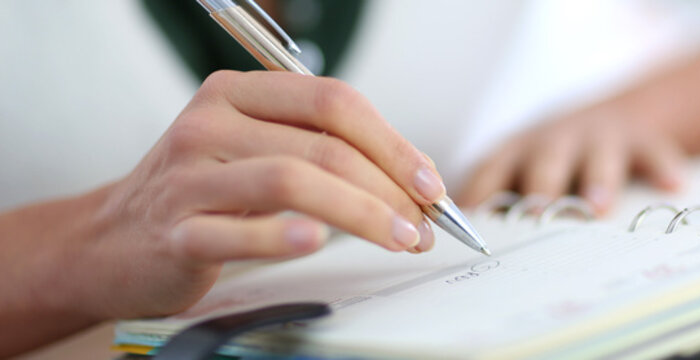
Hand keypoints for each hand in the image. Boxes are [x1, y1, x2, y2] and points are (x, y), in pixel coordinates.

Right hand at [56, 71, 443, 319]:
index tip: (429, 183)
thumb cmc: (201, 194)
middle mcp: (210, 124)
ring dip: (360, 213)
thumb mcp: (258, 152)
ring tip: (398, 239)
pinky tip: (316, 243)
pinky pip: (236, 230)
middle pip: (322, 145)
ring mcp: (187, 176)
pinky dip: (282, 236)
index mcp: (239, 94)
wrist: (112, 242)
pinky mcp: (174, 230)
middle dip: (388, 188)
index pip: (334, 102)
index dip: (393, 142)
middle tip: (422, 224)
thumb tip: (414, 177)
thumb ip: (325, 151)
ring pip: (290, 180)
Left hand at [458, 46, 699, 214]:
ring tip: (599, 206)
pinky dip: (663, 166)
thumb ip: (499, 204)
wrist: (617, 115)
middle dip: (541, 186)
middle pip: (545, 161)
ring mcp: (600, 137)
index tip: (476, 225)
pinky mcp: (641, 139)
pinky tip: (673, 185)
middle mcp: (555, 141)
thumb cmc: (554, 162)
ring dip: (598, 179)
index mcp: (516, 152)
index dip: (484, 195)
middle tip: (538, 214)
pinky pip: (654, 150)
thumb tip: (468, 248)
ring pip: (598, 156)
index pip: (492, 172)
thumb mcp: (521, 172)